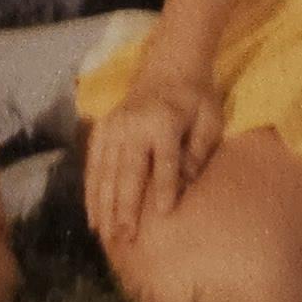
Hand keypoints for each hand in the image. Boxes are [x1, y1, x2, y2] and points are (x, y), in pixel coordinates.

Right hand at [84, 63, 221, 250]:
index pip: (165, 161)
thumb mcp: (210, 119)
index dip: (165, 188)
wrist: (169, 64)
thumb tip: (185, 184)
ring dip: (104, 204)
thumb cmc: (195, 97)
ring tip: (105, 235)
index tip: (163, 216)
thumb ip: (198, 152)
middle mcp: (133, 125)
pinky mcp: (102, 128)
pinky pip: (93, 163)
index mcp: (164, 122)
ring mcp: (114, 126)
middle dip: (125, 206)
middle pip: (128, 171)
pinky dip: (91, 191)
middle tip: (124, 237)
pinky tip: (92, 215)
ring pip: (106, 171)